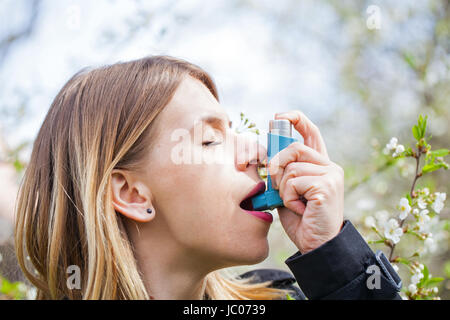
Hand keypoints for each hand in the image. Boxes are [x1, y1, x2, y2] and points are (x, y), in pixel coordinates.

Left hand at [268, 110, 343, 253]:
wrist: (316, 245)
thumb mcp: (288, 191)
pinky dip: (289, 198)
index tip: (279, 116)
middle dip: (277, 167)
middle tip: (279, 187)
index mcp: (320, 164)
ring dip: (283, 189)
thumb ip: (283, 172)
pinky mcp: (327, 185)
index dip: (296, 119)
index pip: (310, 132)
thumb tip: (268, 155)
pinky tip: (300, 209)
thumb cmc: (301, 219)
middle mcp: (329, 166)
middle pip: (293, 148)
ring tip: (295, 203)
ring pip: (290, 167)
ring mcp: (331, 174)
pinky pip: (293, 182)